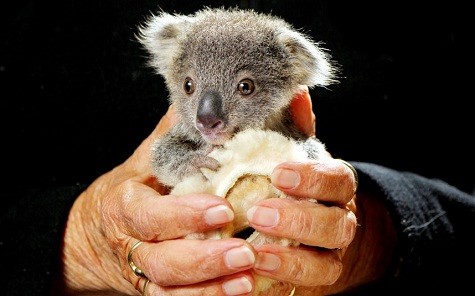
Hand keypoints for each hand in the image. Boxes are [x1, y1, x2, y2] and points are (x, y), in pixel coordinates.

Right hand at [60, 105, 257, 294]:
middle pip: (163, 261)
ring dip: (211, 289)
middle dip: (204, 259)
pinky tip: (240, 292)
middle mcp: (131, 246)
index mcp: (125, 207)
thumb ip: (168, 138)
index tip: (221, 208)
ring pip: (170, 289)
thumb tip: (195, 102)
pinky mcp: (154, 290)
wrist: (92, 236)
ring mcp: (142, 273)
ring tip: (249, 280)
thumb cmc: (126, 192)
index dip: (184, 215)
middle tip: (246, 252)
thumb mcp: (141, 163)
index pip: (150, 215)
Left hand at [247, 86, 391, 294]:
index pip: (337, 178)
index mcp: (335, 185)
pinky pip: (304, 288)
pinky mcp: (315, 279)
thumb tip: (295, 91)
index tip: (278, 173)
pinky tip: (251, 274)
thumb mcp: (296, 154)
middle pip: (335, 224)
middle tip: (259, 213)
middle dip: (299, 220)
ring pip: (324, 262)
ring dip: (289, 259)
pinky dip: (279, 283)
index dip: (312, 177)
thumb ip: (295, 128)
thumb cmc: (296, 185)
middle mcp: (340, 220)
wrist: (313, 231)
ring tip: (253, 252)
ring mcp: (330, 254)